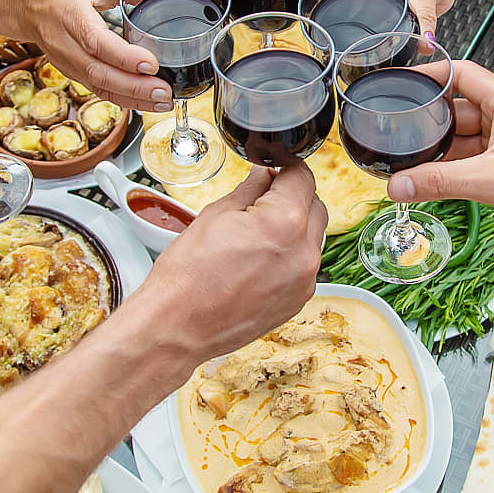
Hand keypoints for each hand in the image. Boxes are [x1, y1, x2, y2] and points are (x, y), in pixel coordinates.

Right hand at [0, 0, 171, 112]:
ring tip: (163, 102)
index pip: (97, 42)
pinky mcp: (73, 74)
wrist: (25, 4)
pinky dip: (124, 100)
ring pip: (100, 88)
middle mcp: (67, 44)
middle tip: (165, 92)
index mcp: (71, 14)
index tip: (151, 63)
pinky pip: (99, 91)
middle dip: (135, 87)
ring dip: (133, 99)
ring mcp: (68, 63)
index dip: (124, 57)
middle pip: (100, 74)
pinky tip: (146, 102)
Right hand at [133, 163, 326, 367]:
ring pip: (313, 237)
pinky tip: (259, 260)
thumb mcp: (216, 215)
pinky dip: (290, 256)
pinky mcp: (298, 301)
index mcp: (285, 222)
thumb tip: (263, 176)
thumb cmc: (188, 275)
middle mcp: (304, 252)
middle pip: (315, 206)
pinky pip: (304, 266)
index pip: (302, 177)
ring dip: (294, 227)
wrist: (178, 326)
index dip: (285, 166)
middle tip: (261, 199)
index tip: (274, 166)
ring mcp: (304, 281)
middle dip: (293, 196)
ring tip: (256, 233)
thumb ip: (250, 190)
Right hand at [385, 61, 493, 236]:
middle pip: (455, 109)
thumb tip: (400, 185)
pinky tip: (435, 180)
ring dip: (440, 152)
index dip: (429, 75)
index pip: (460, 73)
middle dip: (428, 125)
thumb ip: (440, 182)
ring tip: (414, 166)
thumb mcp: (491, 182)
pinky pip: (470, 156)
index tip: (402, 83)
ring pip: (461, 136)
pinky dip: (453, 167)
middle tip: (399, 138)